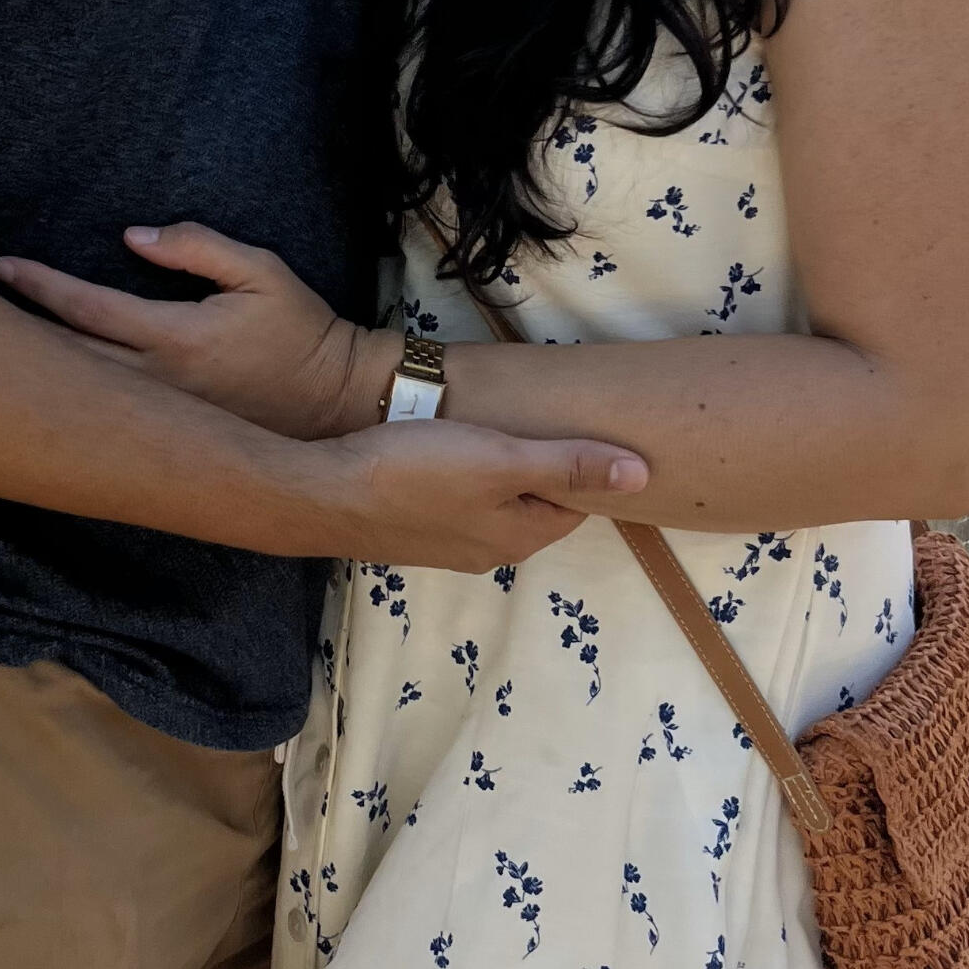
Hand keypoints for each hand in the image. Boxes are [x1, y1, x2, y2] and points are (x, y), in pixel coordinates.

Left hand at [0, 221, 378, 438]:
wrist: (337, 402)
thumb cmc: (300, 329)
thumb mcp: (260, 269)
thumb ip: (196, 247)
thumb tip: (132, 237)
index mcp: (176, 337)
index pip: (89, 310)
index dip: (41, 286)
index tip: (3, 266)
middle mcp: (158, 384)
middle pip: (68, 358)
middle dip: (16, 331)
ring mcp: (162, 416)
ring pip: (81, 394)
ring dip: (35, 369)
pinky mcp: (172, 435)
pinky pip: (108, 418)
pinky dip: (69, 402)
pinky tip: (42, 393)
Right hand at [319, 418, 646, 571]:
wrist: (324, 492)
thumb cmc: (416, 471)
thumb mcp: (501, 459)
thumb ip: (570, 464)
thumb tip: (644, 475)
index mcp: (520, 536)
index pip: (576, 503)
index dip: (584, 464)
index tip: (580, 425)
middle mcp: (489, 551)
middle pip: (536, 505)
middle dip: (544, 467)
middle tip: (539, 418)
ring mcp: (447, 545)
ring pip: (495, 503)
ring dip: (500, 471)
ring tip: (494, 427)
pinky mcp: (413, 529)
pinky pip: (459, 502)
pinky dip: (464, 477)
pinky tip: (447, 447)